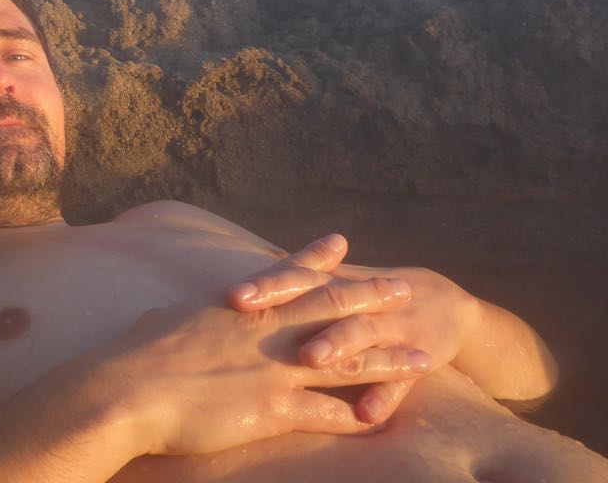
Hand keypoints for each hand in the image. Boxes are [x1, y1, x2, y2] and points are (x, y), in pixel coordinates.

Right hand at [97, 261, 430, 456]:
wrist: (127, 390)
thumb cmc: (133, 356)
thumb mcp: (162, 320)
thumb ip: (183, 315)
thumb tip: (173, 312)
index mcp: (238, 306)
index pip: (288, 276)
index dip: (318, 259)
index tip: (342, 243)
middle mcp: (266, 331)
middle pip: (333, 309)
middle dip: (373, 299)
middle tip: (405, 290)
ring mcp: (274, 368)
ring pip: (348, 361)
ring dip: (388, 361)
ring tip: (422, 359)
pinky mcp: (274, 409)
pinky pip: (330, 413)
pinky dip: (360, 416)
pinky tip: (384, 419)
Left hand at [228, 235, 483, 423]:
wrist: (448, 305)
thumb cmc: (374, 297)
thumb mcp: (341, 282)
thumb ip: (301, 277)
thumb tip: (254, 267)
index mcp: (338, 283)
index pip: (299, 278)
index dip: (268, 285)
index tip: (234, 295)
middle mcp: (362, 302)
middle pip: (324, 301)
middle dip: (291, 307)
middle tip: (253, 317)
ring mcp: (392, 329)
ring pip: (361, 335)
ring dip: (336, 344)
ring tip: (309, 357)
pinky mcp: (418, 359)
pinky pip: (400, 384)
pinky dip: (384, 397)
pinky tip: (367, 415)